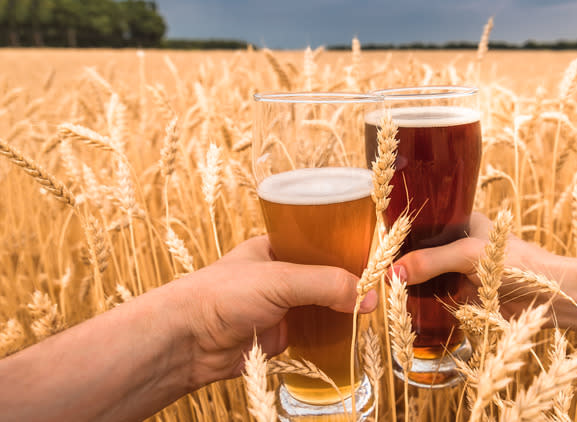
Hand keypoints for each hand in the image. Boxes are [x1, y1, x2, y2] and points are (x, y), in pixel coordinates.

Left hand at [175, 236, 377, 387]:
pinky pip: (315, 332)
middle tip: (382, 288)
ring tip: (373, 312)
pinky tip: (353, 334)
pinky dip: (332, 335)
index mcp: (276, 247)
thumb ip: (325, 284)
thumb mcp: (280, 279)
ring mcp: (281, 306)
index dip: (347, 248)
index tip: (376, 258)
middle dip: (350, 283)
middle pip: (326, 275)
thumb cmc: (222, 295)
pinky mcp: (280, 334)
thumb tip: (369, 298)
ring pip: (322, 305)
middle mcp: (280, 274)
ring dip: (343, 310)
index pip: (321, 242)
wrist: (187, 342)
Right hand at [393, 213, 561, 314]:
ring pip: (427, 277)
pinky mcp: (466, 297)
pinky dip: (422, 304)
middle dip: (403, 263)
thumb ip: (431, 261)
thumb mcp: (469, 255)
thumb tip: (392, 272)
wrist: (552, 299)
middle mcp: (461, 245)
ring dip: (411, 285)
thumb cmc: (518, 265)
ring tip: (385, 291)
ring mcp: (462, 272)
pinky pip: (437, 299)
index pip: (425, 224)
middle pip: (422, 253)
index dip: (403, 234)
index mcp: (464, 222)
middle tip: (376, 273)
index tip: (379, 246)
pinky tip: (404, 307)